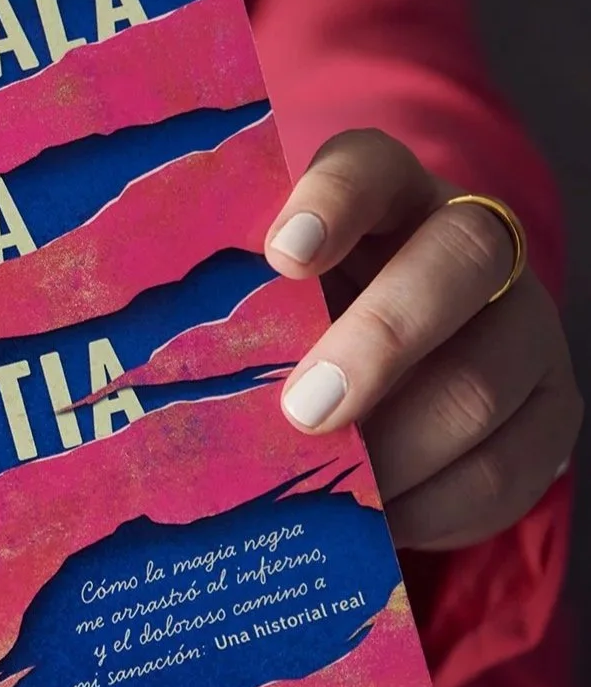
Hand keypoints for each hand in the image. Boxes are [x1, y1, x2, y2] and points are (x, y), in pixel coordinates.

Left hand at [265, 129, 581, 550]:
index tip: (281, 254)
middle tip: (304, 411)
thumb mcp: (269, 293)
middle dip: (378, 342)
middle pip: (453, 263)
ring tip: (333, 486)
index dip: (331, 202)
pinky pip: (505, 467)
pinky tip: (381, 521)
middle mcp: (468, 238)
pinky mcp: (551, 407)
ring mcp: (521, 322)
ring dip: (398, 448)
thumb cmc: (296, 321)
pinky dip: (434, 504)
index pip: (366, 165)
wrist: (395, 370)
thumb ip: (232, 304)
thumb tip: (138, 370)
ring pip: (481, 381)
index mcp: (385, 189)